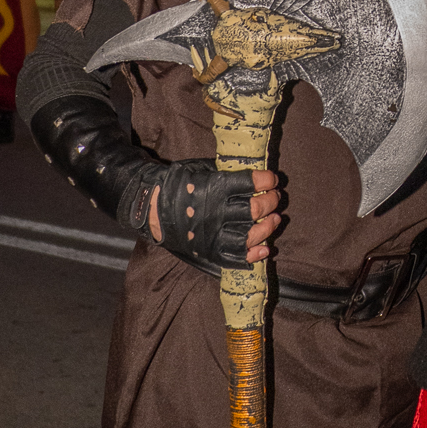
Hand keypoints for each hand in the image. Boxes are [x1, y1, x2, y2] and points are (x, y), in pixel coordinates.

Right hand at [148, 170, 280, 262]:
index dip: (266, 180)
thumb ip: (225, 171)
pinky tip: (265, 248)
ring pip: (250, 235)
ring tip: (275, 219)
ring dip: (268, 227)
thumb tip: (251, 170)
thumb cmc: (178, 184)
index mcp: (213, 188)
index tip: (271, 179)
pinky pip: (236, 258)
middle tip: (274, 197)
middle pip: (254, 209)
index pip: (249, 183)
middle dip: (270, 202)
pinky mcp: (209, 252)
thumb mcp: (200, 169)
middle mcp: (215, 213)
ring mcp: (212, 235)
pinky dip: (254, 255)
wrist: (151, 208)